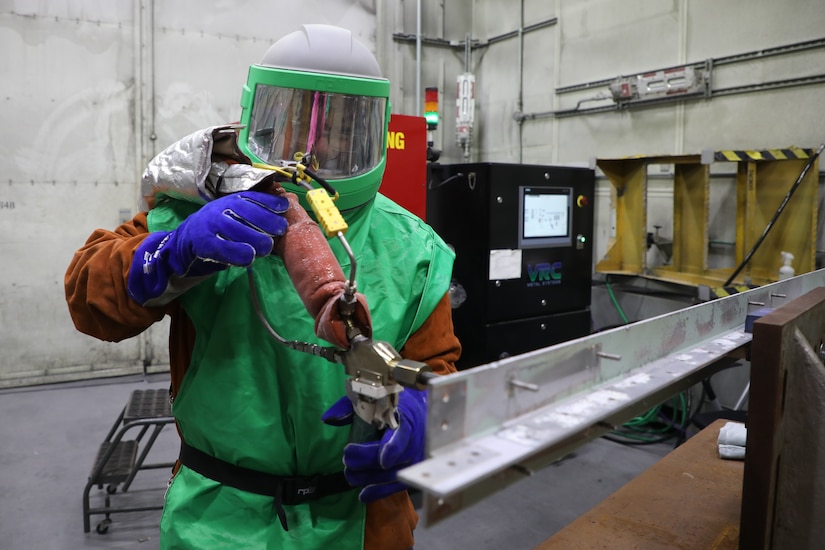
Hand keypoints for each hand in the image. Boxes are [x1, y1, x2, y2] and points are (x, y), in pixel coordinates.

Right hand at [128, 191, 287, 304]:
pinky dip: (239, 254)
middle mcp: (221, 208)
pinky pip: (223, 248)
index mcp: (231, 200)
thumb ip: (255, 211)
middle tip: (279, 232)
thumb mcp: (235, 214)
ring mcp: (210, 224)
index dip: (271, 203)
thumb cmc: (219, 227)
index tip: (284, 209)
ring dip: (256, 240)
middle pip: (249, 213)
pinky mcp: (203, 242)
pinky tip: (249, 257)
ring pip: (238, 230)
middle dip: (268, 223)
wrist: (187, 240)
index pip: (254, 198)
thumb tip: (286, 206)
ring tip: (265, 248)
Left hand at [322, 389, 426, 501]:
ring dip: (370, 478)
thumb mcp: (371, 399)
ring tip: (350, 475)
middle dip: (369, 462)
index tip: (382, 461)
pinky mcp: (410, 472)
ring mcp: (415, 458)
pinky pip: (396, 486)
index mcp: (406, 418)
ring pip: (394, 475)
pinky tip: (363, 495)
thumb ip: (349, 407)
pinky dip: (379, 492)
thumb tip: (329, 418)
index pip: (403, 436)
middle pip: (395, 459)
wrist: (416, 414)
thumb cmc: (390, 406)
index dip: (393, 449)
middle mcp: (415, 440)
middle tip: (347, 461)